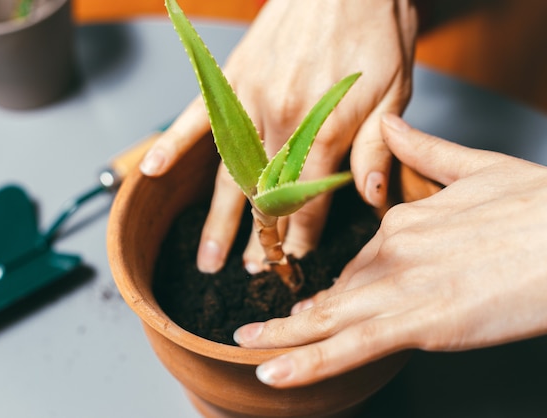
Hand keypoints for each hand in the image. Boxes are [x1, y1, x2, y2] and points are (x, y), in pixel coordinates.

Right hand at [141, 0, 417, 272]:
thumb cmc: (375, 28)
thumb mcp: (394, 90)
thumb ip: (375, 148)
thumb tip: (368, 200)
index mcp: (322, 129)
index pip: (309, 202)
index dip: (304, 237)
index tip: (297, 261)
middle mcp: (279, 122)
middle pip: (266, 198)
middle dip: (261, 241)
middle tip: (251, 273)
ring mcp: (248, 101)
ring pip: (230, 174)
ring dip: (219, 221)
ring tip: (208, 259)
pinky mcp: (231, 78)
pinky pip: (194, 117)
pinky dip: (172, 145)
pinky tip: (151, 172)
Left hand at [233, 114, 546, 387]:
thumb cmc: (542, 207)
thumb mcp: (477, 168)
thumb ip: (424, 151)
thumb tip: (392, 124)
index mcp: (404, 221)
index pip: (360, 261)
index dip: (337, 285)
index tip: (315, 301)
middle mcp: (392, 252)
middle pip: (335, 291)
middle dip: (296, 315)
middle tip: (261, 328)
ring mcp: (401, 288)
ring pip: (327, 318)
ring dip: (282, 337)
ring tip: (248, 346)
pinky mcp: (418, 322)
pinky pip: (349, 347)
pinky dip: (306, 362)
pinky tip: (274, 372)